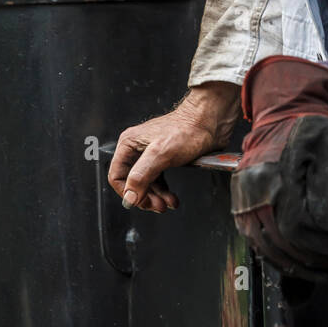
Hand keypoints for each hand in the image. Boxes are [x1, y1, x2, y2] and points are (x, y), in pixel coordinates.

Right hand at [108, 82, 239, 212]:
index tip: (140, 201)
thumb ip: (142, 176)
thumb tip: (130, 196)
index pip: (117, 176)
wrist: (210, 121)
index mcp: (130, 143)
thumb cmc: (187, 129)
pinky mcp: (166, 158)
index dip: (128, 192)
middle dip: (145, 196)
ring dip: (156, 197)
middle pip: (132, 182)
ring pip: (147, 183)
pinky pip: (159, 180)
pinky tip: (171, 197)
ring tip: (167, 203)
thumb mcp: (161, 154)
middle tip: (158, 205)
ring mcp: (152, 154)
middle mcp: (138, 148)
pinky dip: (164, 192)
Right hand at [230, 56, 327, 278]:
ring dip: (297, 264)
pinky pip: (255, 240)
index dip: (325, 246)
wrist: (286, 114)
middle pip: (283, 242)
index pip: (297, 227)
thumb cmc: (314, 132)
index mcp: (276, 176)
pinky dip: (277, 256)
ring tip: (324, 268)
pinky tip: (298, 261)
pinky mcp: (241, 203)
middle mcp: (254, 189)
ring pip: (267, 246)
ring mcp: (244, 197)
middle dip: (316, 258)